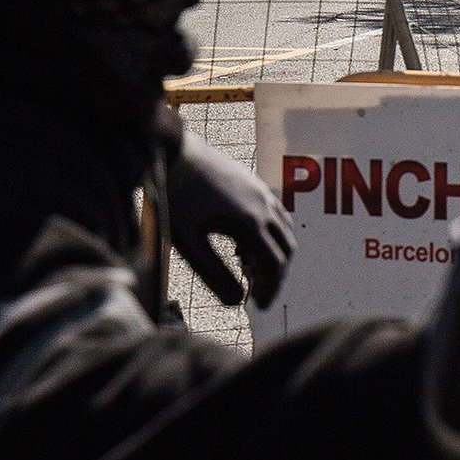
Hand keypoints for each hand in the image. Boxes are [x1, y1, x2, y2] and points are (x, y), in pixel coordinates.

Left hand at [159, 134, 295, 308]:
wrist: (174, 153)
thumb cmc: (176, 199)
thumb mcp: (189, 244)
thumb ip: (213, 275)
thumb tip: (236, 302)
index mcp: (250, 223)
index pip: (274, 266)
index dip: (270, 290)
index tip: (257, 307)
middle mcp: (263, 206)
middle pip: (286, 249)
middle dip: (275, 276)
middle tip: (257, 293)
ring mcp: (262, 192)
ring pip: (285, 230)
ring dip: (274, 253)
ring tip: (248, 270)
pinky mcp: (254, 183)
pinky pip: (276, 213)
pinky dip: (271, 233)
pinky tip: (245, 243)